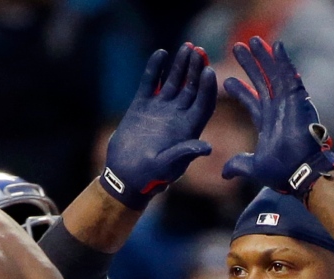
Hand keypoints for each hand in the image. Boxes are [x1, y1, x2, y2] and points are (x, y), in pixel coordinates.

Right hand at [100, 43, 216, 210]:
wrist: (124, 175)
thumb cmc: (149, 177)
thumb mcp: (168, 167)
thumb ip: (184, 154)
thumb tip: (206, 148)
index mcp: (189, 129)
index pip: (203, 104)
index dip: (207, 89)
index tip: (209, 72)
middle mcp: (178, 116)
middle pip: (192, 88)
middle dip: (196, 70)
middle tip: (199, 51)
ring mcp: (160, 109)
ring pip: (174, 81)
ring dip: (180, 65)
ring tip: (186, 47)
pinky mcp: (142, 105)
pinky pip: (151, 83)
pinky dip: (156, 69)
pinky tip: (160, 53)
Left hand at [221, 37, 333, 198]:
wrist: (299, 173)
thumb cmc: (281, 172)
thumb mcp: (253, 167)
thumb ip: (238, 165)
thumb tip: (224, 174)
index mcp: (268, 122)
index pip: (252, 101)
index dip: (240, 91)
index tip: (226, 80)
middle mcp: (278, 109)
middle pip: (261, 81)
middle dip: (249, 65)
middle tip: (236, 48)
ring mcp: (288, 103)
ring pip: (273, 74)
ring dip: (263, 57)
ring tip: (251, 40)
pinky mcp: (298, 100)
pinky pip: (290, 76)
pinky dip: (284, 61)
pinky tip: (276, 45)